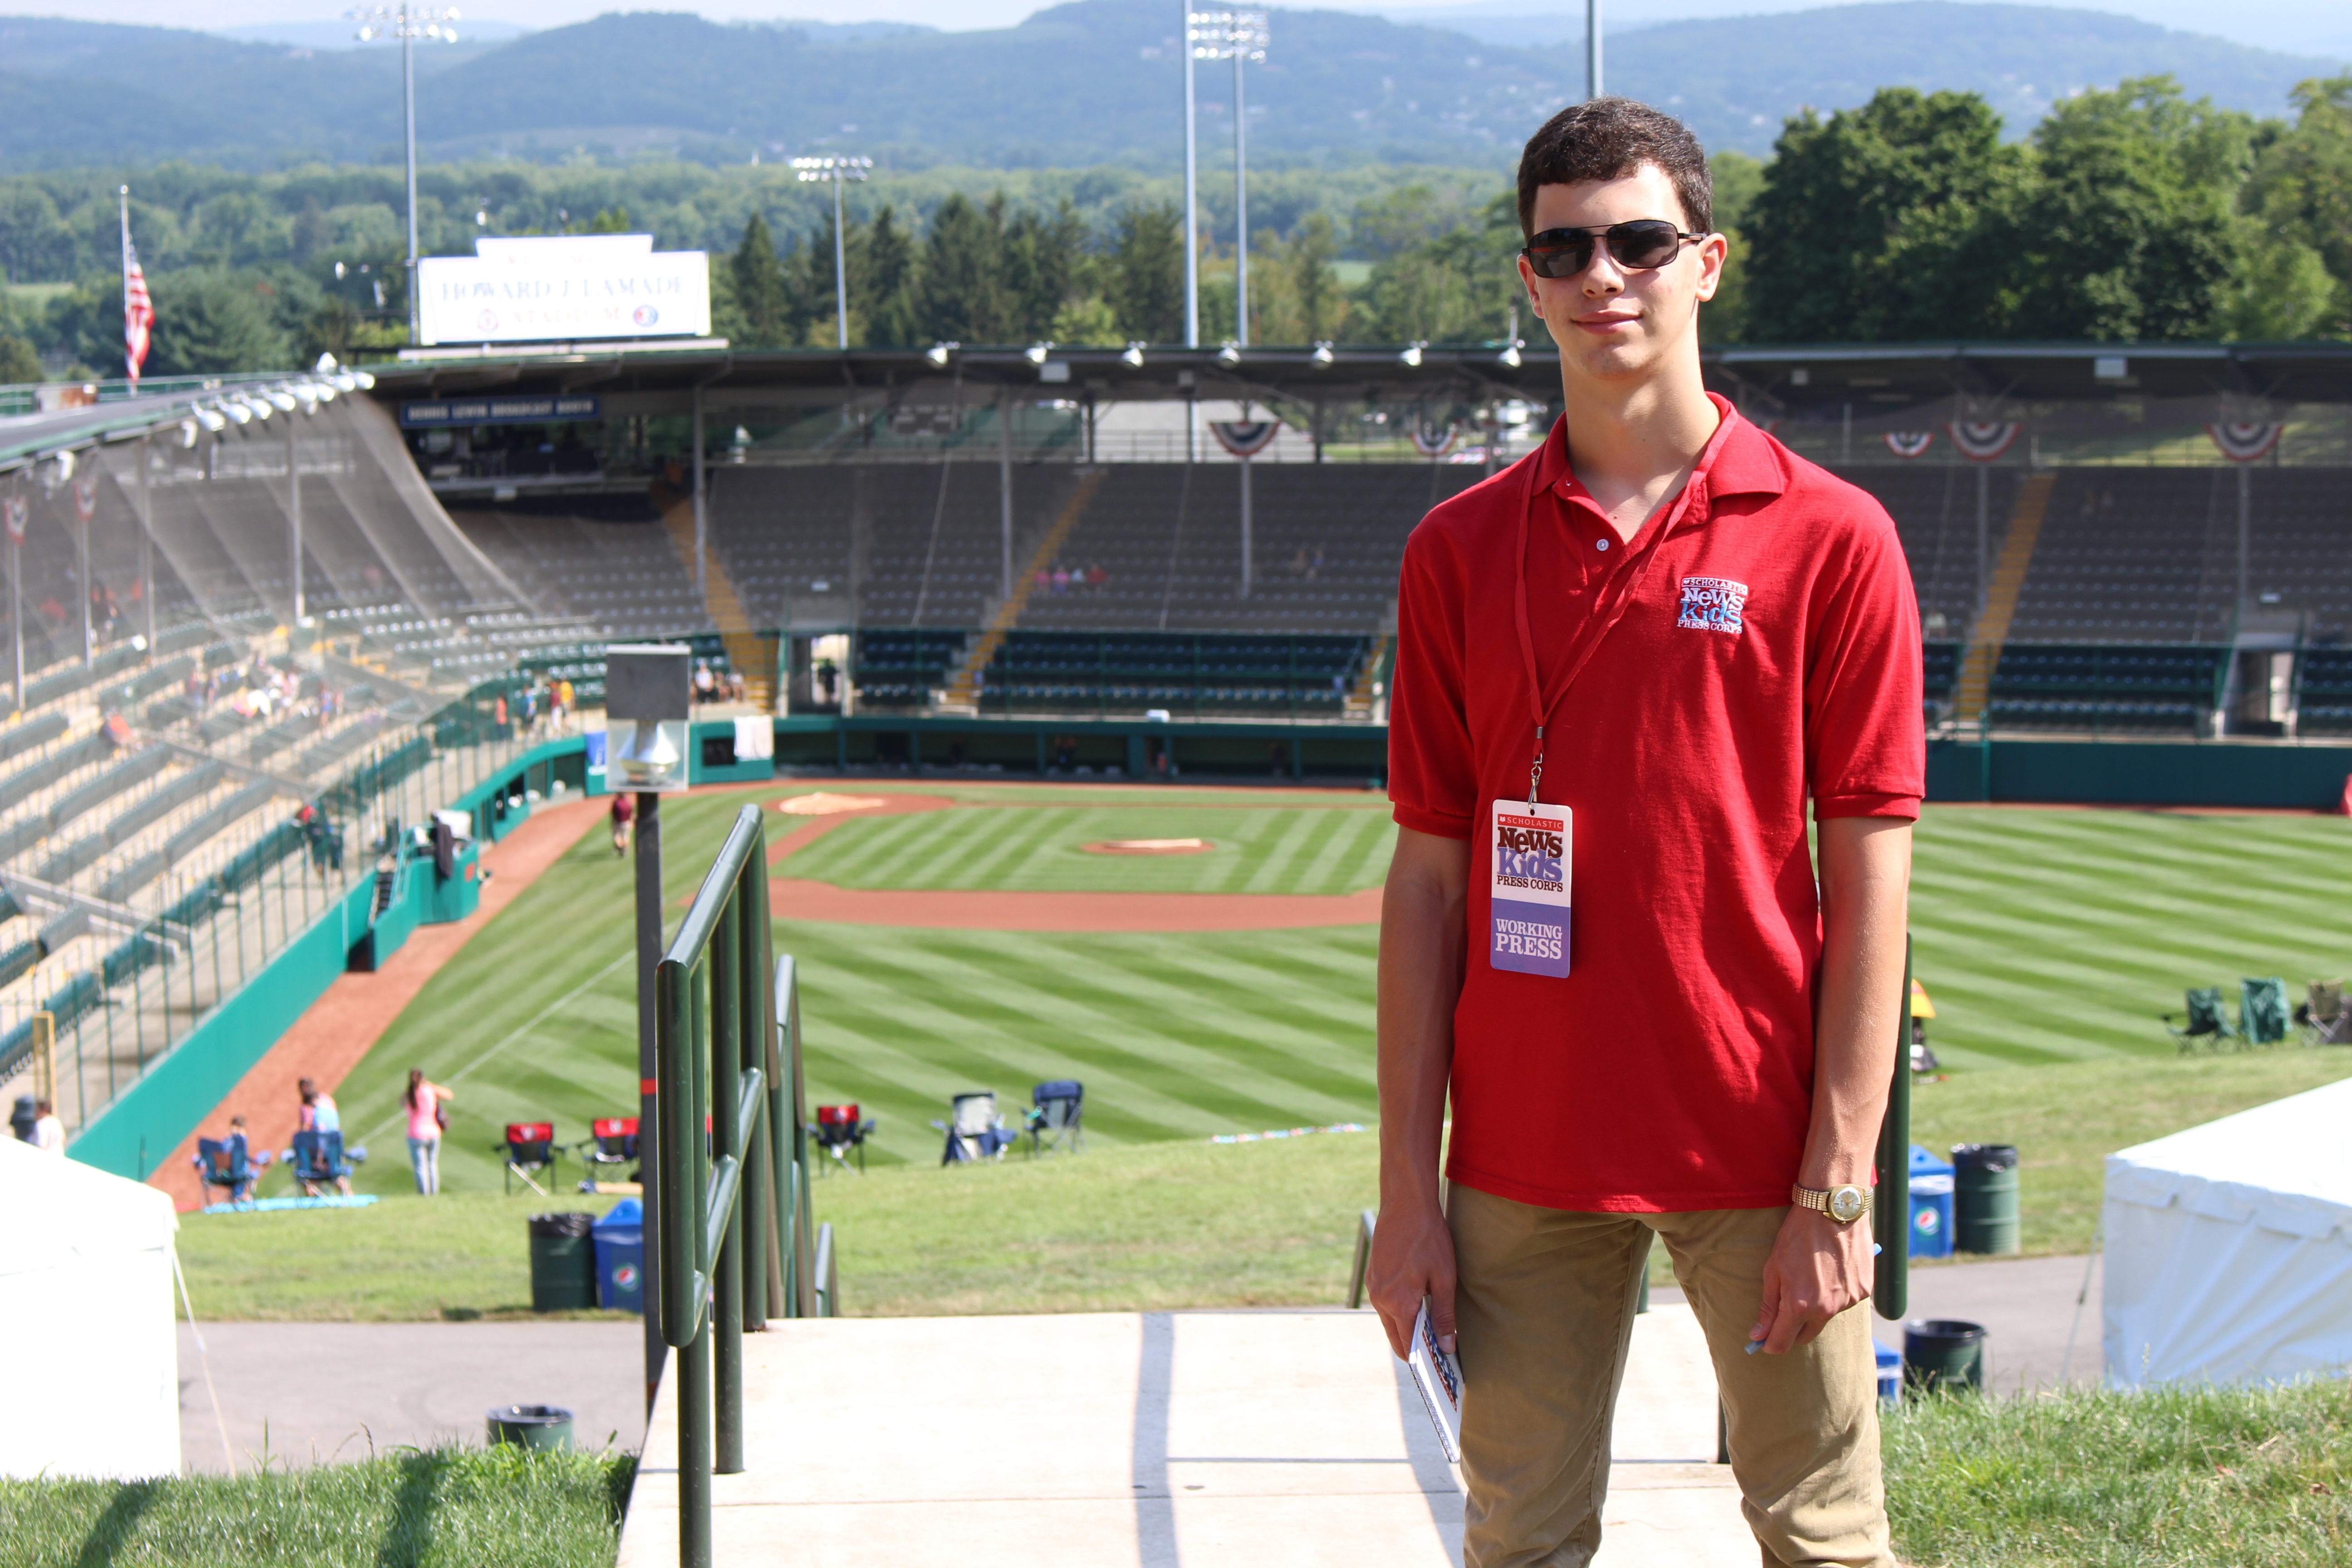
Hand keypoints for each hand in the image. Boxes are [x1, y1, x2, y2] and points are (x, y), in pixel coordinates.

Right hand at [1368, 1195, 1457, 1359]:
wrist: (1406, 1204)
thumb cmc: (1429, 1239)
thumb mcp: (1445, 1279)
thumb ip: (1444, 1316)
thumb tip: (1448, 1346)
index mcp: (1398, 1303)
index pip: (1408, 1345)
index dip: (1424, 1358)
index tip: (1440, 1366)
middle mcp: (1380, 1299)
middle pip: (1395, 1336)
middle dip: (1415, 1348)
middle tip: (1438, 1352)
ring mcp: (1373, 1287)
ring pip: (1389, 1320)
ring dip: (1406, 1328)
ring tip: (1431, 1330)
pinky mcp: (1372, 1276)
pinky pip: (1384, 1303)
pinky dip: (1398, 1311)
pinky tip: (1417, 1305)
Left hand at [1749, 1205, 1872, 1353]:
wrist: (1832, 1210)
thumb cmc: (1797, 1237)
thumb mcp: (1773, 1269)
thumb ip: (1767, 1307)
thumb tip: (1758, 1336)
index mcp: (1800, 1306)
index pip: (1782, 1343)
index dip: (1770, 1343)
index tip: (1763, 1338)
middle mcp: (1827, 1310)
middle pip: (1805, 1336)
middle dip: (1792, 1327)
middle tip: (1787, 1303)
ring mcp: (1848, 1302)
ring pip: (1826, 1317)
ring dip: (1817, 1306)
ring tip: (1813, 1275)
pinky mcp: (1864, 1292)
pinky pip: (1845, 1302)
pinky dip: (1836, 1293)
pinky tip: (1832, 1269)